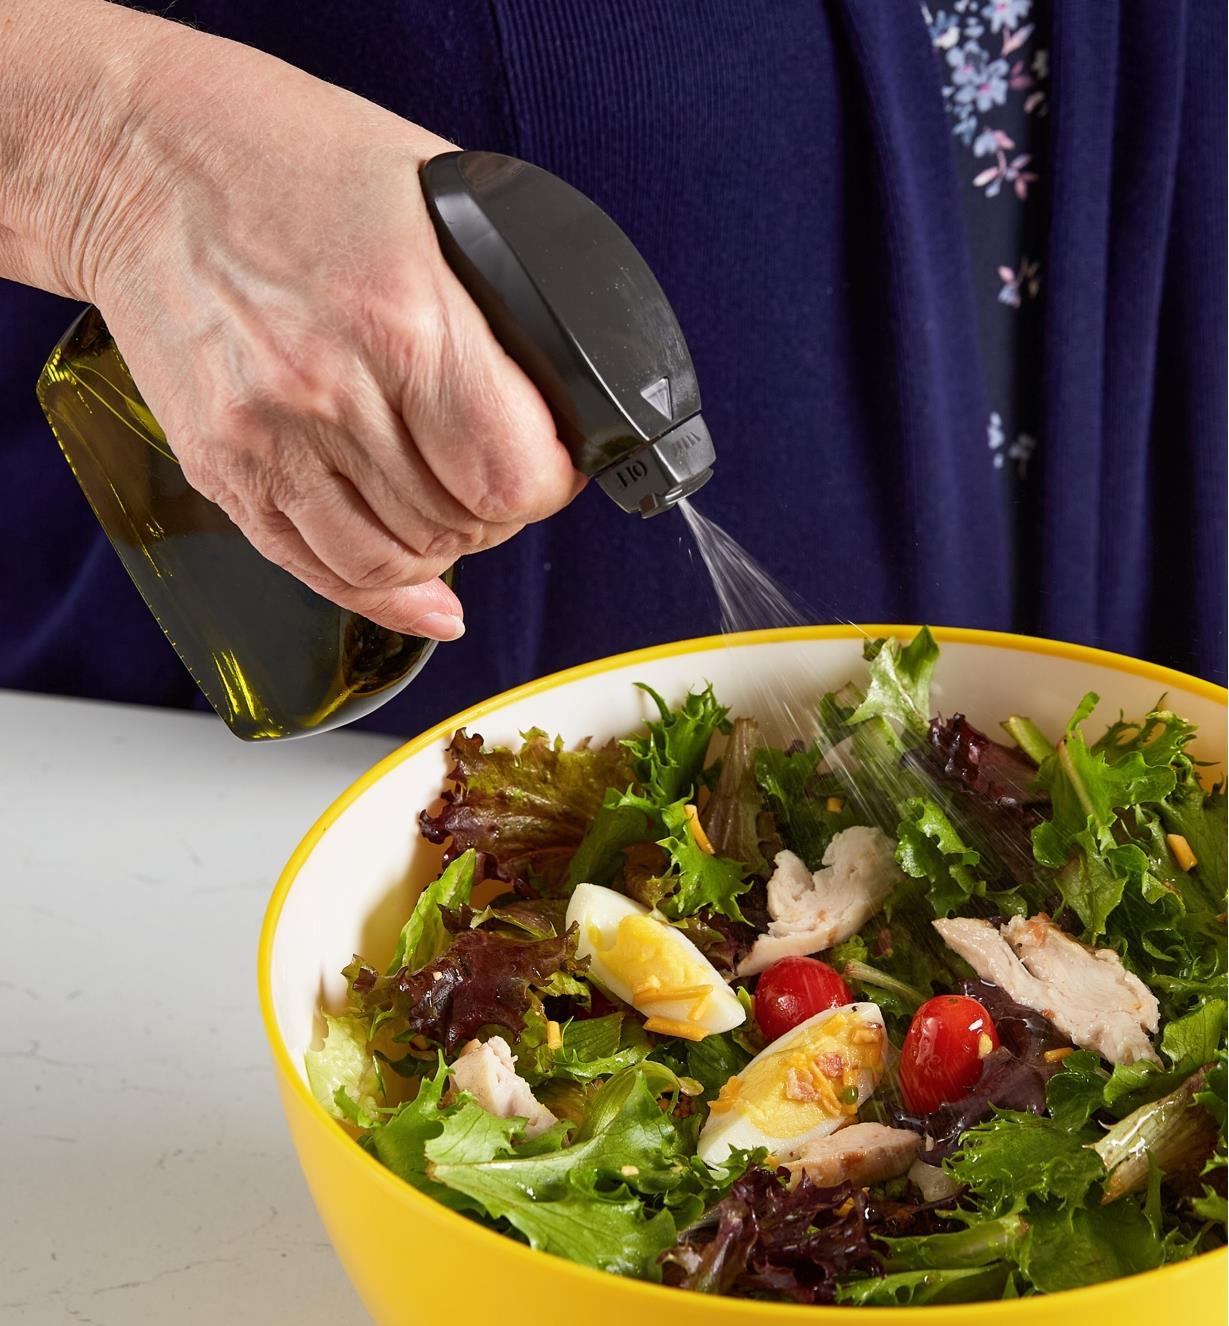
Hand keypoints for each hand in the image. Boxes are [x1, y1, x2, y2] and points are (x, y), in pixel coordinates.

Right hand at [5, 3, 581, 638]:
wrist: (141, 159)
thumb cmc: (292, 161)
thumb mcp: (436, 199)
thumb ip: (499, 307)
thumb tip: (554, 399)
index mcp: (405, 321)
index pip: (511, 476)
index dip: (549, 482)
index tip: (552, 464)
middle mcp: (333, 393)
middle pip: (460, 525)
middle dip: (499, 512)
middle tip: (496, 476)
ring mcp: (269, 441)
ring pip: (396, 564)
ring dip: (441, 550)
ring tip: (448, 508)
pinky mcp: (223, 469)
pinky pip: (318, 571)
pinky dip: (382, 593)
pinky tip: (417, 591)